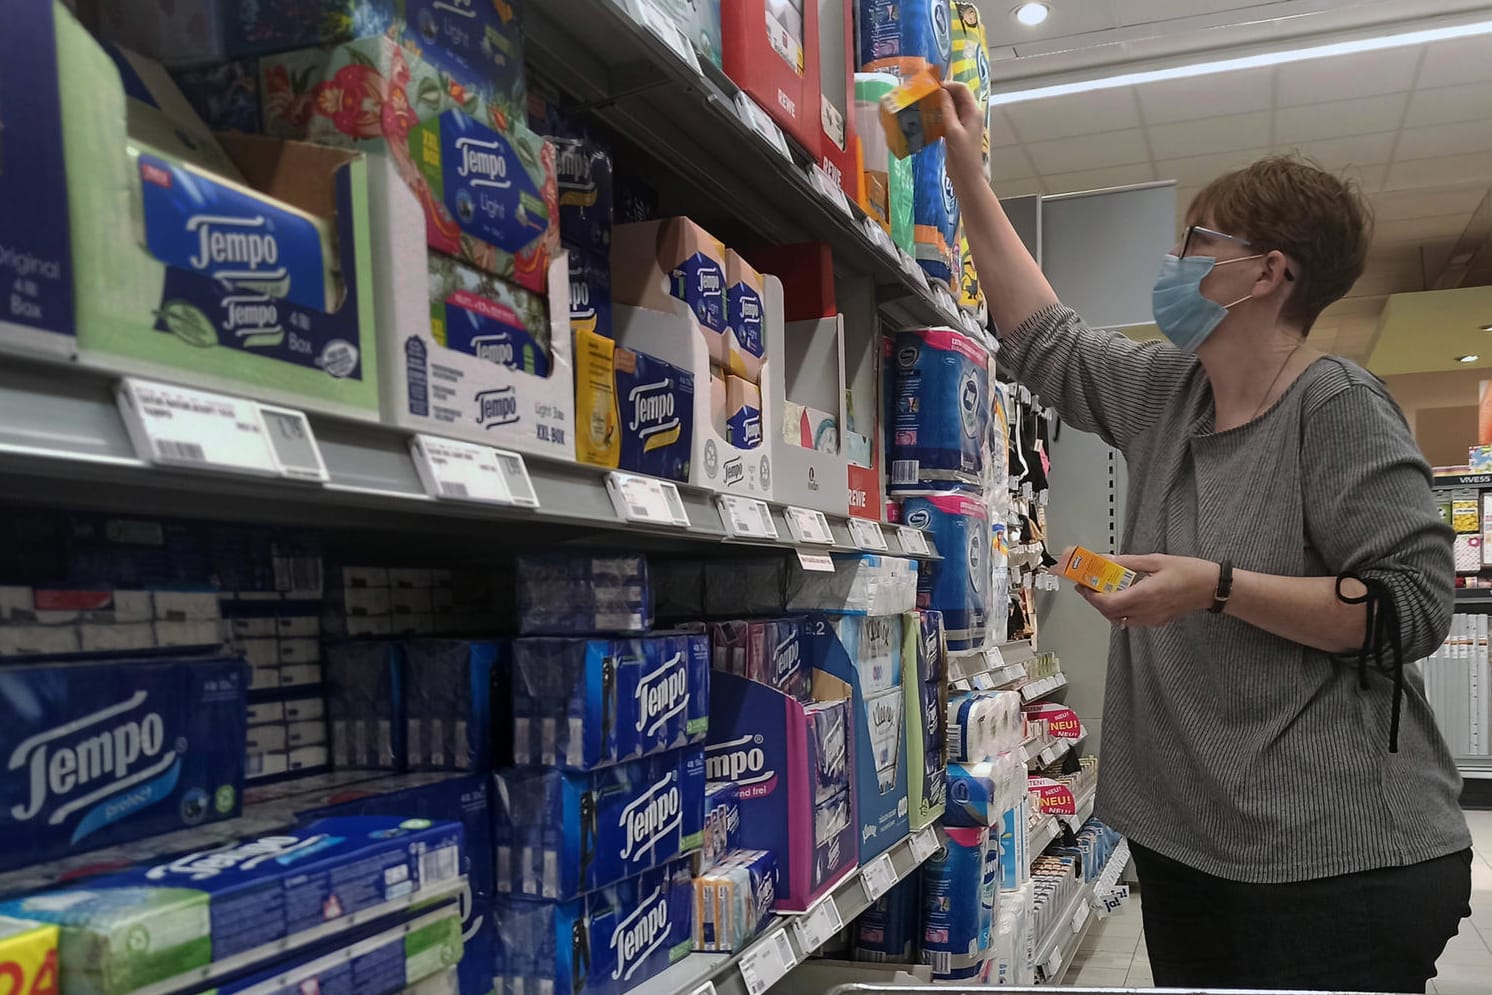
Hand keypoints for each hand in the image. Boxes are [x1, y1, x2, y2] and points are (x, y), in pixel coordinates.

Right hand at [936, 81, 984, 184]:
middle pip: (957, 96)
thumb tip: (941, 91)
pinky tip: (929, 118)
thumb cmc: (962, 156)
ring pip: (952, 106)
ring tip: (925, 105)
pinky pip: (949, 117)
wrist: (966, 177)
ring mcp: (964, 123)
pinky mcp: (958, 131)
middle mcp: (970, 114)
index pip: (961, 89)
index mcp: (973, 111)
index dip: (948, 85)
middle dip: (943, 93)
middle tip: (926, 95)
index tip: (932, 88)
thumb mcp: (953, 131)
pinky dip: (940, 115)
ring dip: (940, 104)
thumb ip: (947, 110)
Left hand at [1075, 553, 1218, 628]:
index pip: (1109, 603)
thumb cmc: (1188, 571)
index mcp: (1146, 595)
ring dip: (1106, 607)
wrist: (1211, 588)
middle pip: (1110, 613)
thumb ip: (1129, 562)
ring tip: (1101, 590)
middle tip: (1086, 585)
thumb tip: (1106, 560)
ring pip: (1119, 619)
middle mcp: (1147, 611)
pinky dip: (1119, 611)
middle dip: (1094, 600)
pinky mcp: (1156, 621)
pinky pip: (1131, 620)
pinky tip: (1119, 596)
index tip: (1083, 585)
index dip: (1092, 597)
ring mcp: (1152, 619)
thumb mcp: (1156, 560)